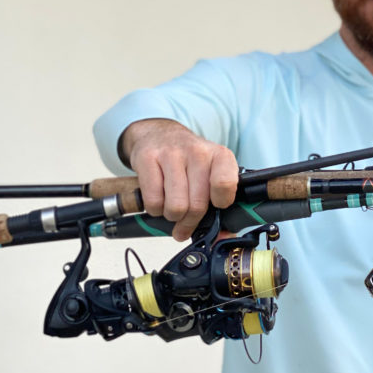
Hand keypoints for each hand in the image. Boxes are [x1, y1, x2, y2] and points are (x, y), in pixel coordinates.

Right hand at [121, 119, 237, 240]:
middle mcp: (197, 151)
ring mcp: (171, 153)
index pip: (225, 185)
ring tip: (172, 208)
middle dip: (190, 221)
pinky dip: (155, 210)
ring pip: (175, 207)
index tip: (214, 206)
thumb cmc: (190, 163)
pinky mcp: (147, 158)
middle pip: (197, 205)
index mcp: (220, 156)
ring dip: (172, 216)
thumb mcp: (211, 176)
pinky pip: (153, 202)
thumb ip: (222, 210)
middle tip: (186, 220)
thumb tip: (222, 239)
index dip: (220, 203)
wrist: (160, 134)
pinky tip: (159, 199)